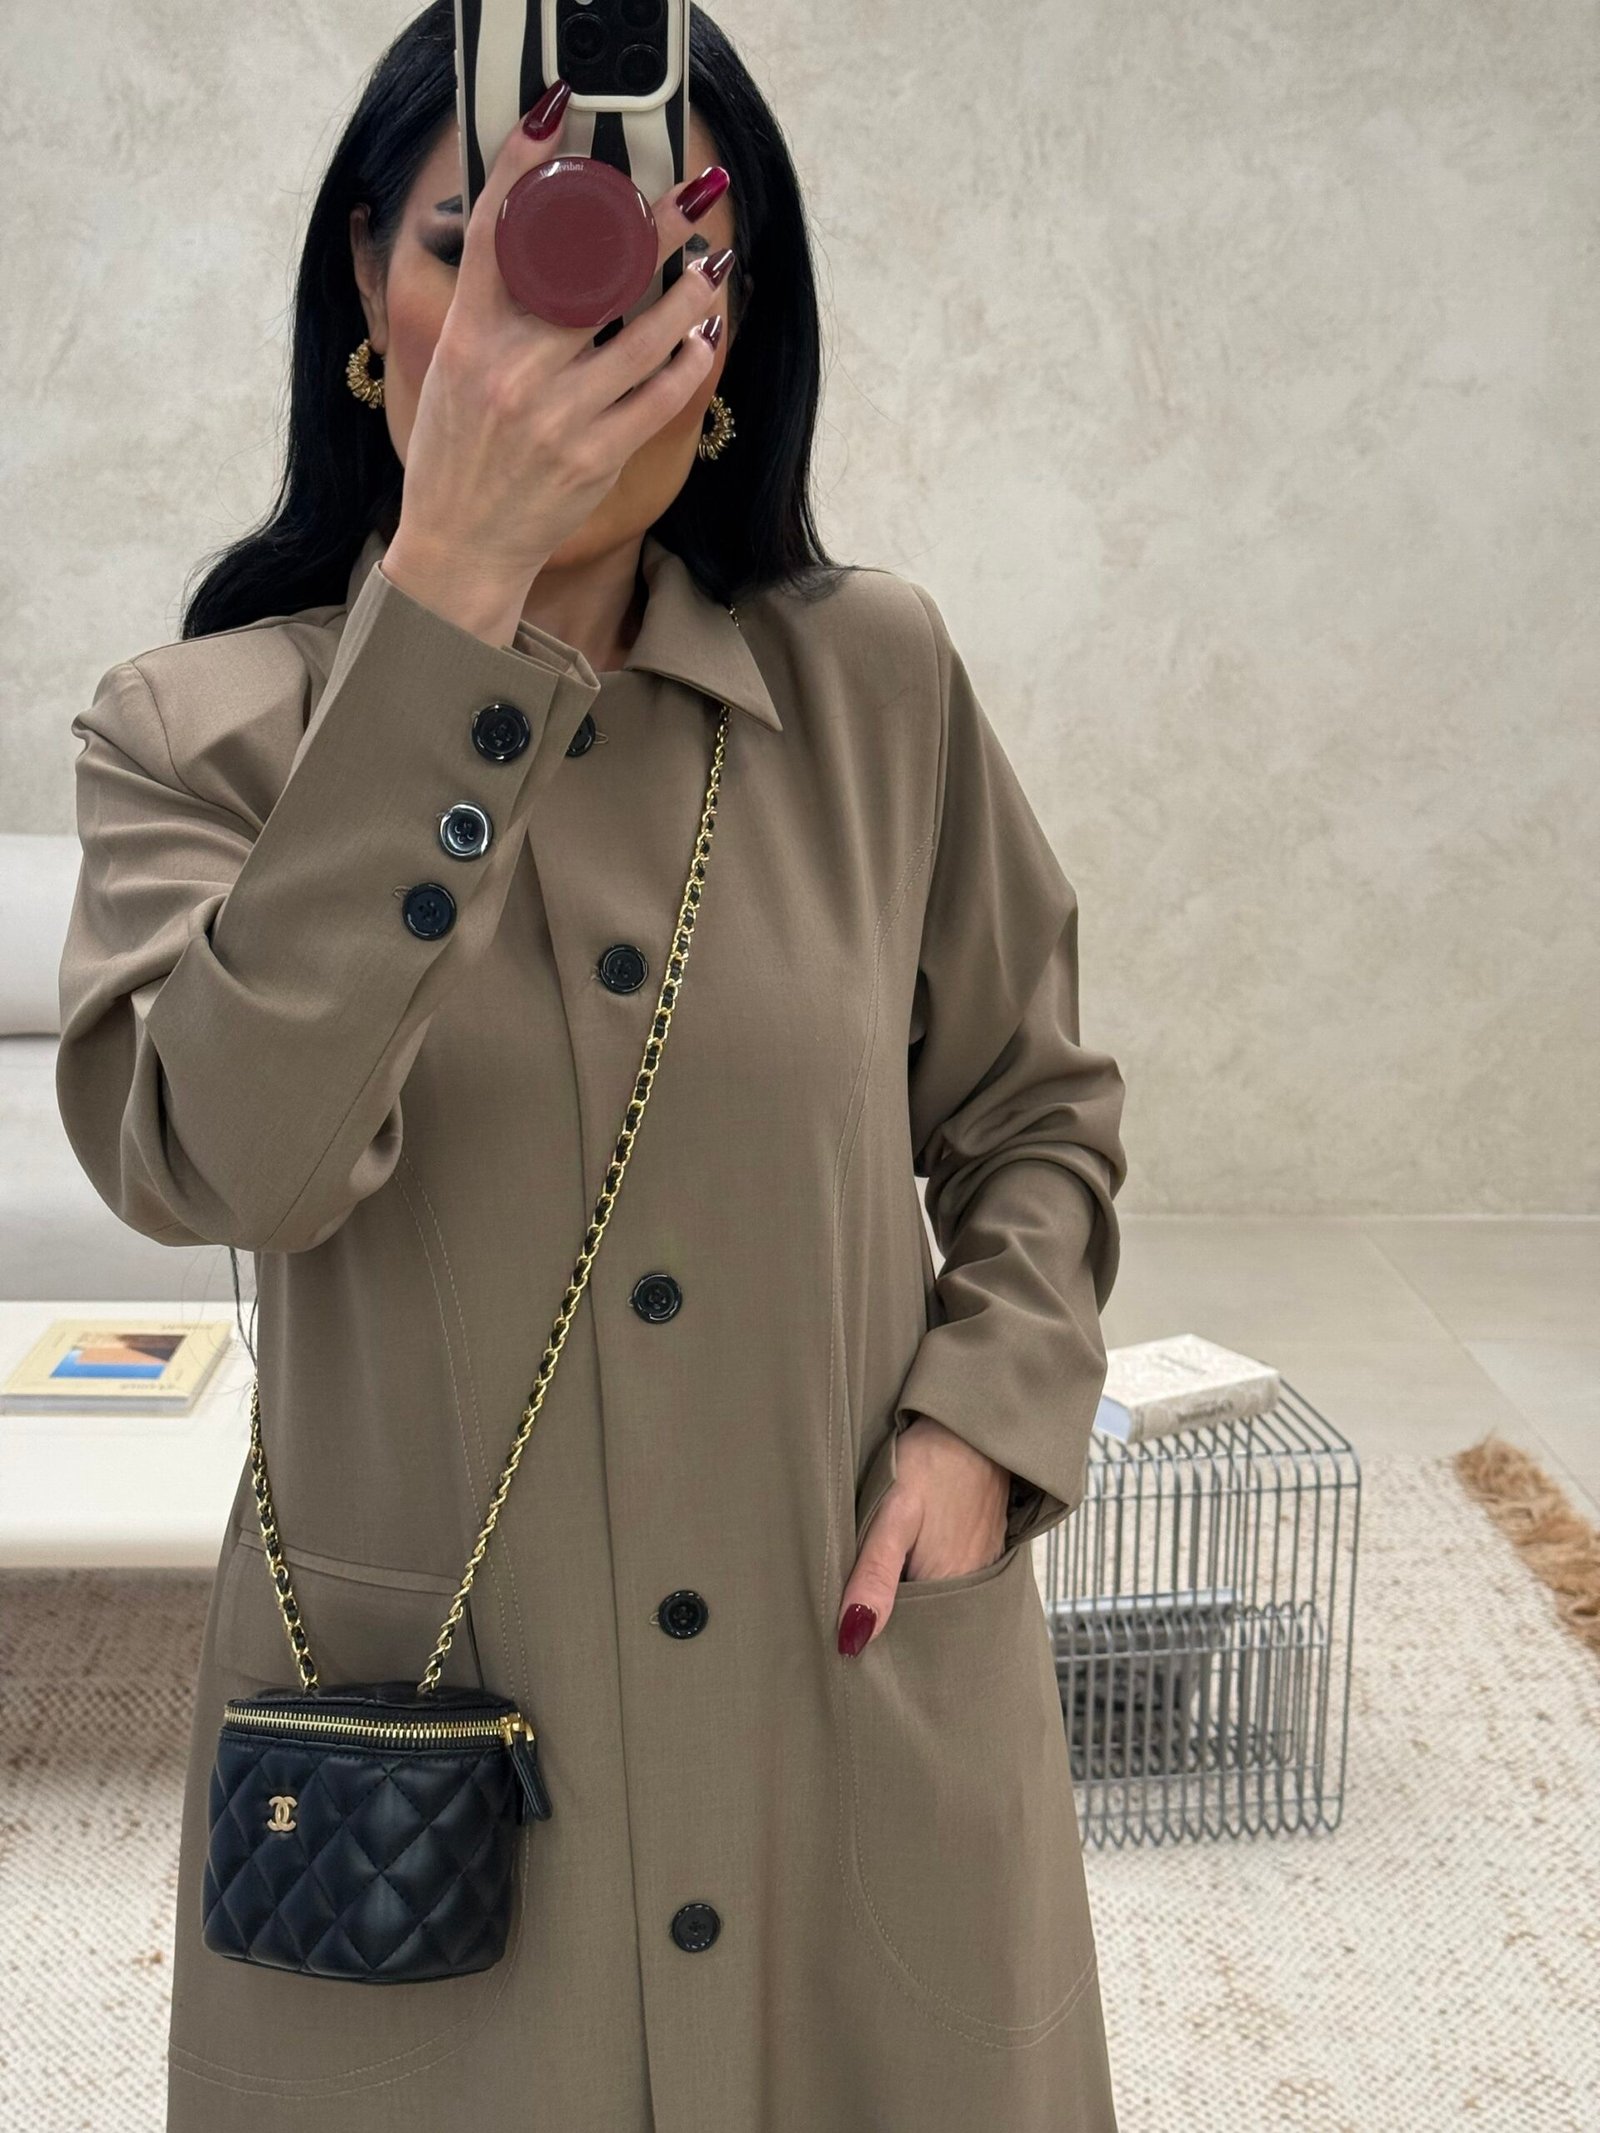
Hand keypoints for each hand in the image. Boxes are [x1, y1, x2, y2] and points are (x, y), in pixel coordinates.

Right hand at [381, 89, 727, 642]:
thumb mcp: (451, 366)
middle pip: (591, 273)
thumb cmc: (457, 451)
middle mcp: (512, 368)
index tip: (558, 116)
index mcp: (468, 334)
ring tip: (712, 264)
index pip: (497, 227)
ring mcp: (558, 414)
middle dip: (650, 227)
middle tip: (691, 194)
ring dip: (688, 295)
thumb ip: (490, 308)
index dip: (527, 165)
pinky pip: (659, 397)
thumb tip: (538, 246)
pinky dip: (689, 362)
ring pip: (643, 336)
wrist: (462, 542)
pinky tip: (705, 336)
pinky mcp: (595, 455)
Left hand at [836, 1416, 1011, 1655]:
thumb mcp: (891, 1516)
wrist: (970, 1425)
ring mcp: (982, 1564)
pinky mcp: (984, 1545)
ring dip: (906, 1588)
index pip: (905, 1632)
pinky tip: (909, 1549)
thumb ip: (874, 1575)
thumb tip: (853, 1639)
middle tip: (855, 1585)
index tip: (846, 1616)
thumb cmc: (929, 1462)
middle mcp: (973, 1584)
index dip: (874, 1625)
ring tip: (880, 1565)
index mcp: (949, 1586)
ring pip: (933, 1594)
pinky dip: (926, 1569)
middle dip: (889, 1610)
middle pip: (921, 1616)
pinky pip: (950, 1573)